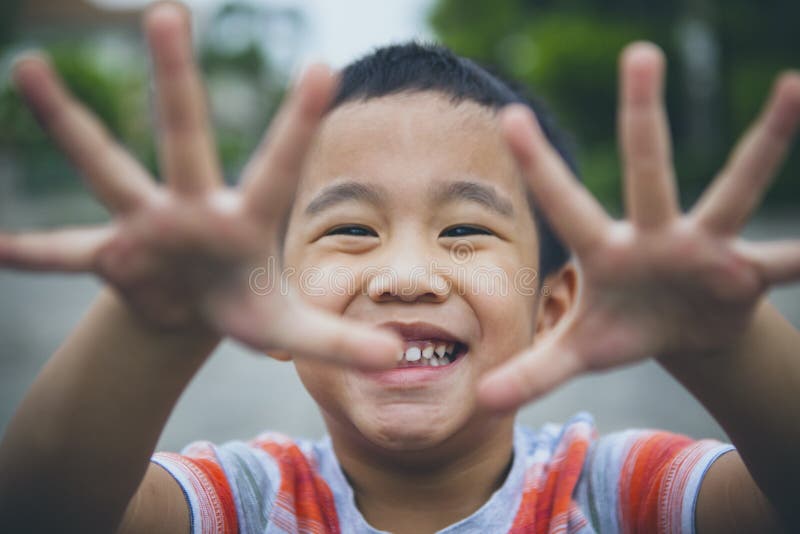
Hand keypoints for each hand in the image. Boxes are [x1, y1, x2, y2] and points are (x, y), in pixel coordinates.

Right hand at [0, 3, 400, 368]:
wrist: (198, 311)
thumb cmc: (249, 306)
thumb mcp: (291, 332)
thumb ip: (340, 341)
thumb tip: (397, 357)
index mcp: (245, 220)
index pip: (278, 165)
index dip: (299, 122)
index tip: (325, 67)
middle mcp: (192, 207)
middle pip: (183, 135)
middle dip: (176, 79)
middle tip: (166, 11)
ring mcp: (147, 226)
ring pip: (106, 168)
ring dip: (70, 124)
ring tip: (31, 68)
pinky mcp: (113, 255)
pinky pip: (63, 253)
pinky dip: (31, 253)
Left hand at [478, 42, 799, 410]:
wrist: (680, 333)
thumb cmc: (622, 328)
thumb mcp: (578, 351)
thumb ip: (533, 371)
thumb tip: (481, 402)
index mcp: (604, 251)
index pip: (564, 202)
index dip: (539, 164)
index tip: (510, 114)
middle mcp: (654, 235)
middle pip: (646, 170)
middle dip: (642, 116)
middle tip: (639, 53)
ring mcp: (704, 248)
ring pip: (734, 191)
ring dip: (764, 143)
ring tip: (793, 85)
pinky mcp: (744, 272)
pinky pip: (785, 260)